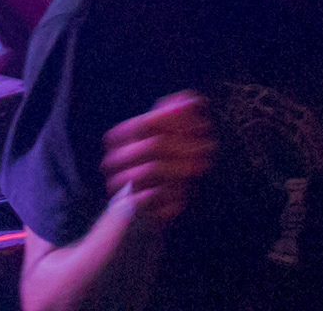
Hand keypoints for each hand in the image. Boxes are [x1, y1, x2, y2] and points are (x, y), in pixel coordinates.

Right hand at [100, 91, 214, 224]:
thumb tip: (193, 99)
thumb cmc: (154, 176)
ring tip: (202, 168)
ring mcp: (118, 185)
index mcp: (117, 140)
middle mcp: (113, 160)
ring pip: (155, 169)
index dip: (176, 122)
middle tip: (210, 149)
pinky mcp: (128, 209)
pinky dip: (173, 194)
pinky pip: (155, 196)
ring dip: (183, 168)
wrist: (136, 223)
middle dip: (187, 146)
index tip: (203, 125)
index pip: (146, 123)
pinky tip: (186, 194)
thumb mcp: (165, 143)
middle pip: (155, 144)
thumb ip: (176, 119)